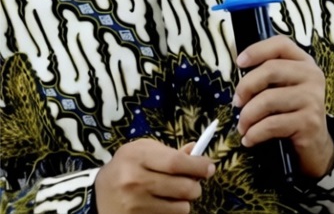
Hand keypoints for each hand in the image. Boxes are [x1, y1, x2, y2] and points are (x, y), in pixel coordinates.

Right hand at [94, 138, 214, 213]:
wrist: (97, 193)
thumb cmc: (127, 166)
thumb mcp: (144, 150)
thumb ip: (171, 152)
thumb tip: (197, 151)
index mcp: (137, 157)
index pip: (176, 163)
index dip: (198, 166)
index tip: (210, 168)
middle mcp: (134, 181)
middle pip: (184, 187)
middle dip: (195, 186)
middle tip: (192, 184)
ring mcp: (133, 205)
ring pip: (181, 207)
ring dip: (183, 202)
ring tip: (172, 195)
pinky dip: (171, 212)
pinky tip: (161, 205)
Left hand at [233, 36, 333, 177]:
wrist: (315, 144)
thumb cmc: (292, 113)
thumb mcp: (285, 89)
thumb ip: (269, 77)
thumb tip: (239, 71)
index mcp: (304, 63)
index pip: (281, 45)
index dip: (257, 50)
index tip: (239, 63)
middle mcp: (312, 76)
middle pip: (271, 69)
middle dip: (246, 86)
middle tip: (236, 103)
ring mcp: (313, 98)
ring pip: (268, 99)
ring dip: (247, 116)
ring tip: (242, 127)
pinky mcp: (309, 122)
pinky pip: (271, 124)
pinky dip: (254, 134)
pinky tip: (249, 139)